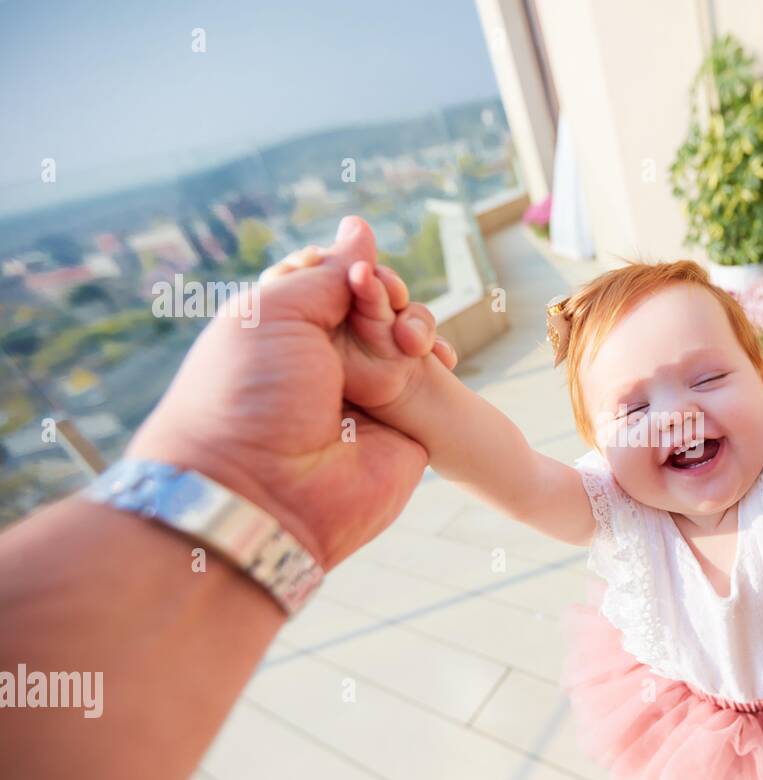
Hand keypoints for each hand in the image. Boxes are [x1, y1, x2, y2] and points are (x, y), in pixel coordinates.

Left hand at [126, 216, 453, 570]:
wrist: (266, 494)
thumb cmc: (251, 396)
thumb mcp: (276, 313)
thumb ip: (327, 273)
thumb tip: (360, 229)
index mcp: (279, 327)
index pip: (328, 276)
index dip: (348, 266)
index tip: (358, 273)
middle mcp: (321, 357)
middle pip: (372, 300)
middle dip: (386, 291)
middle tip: (384, 298)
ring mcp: (363, 390)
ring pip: (404, 332)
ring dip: (413, 321)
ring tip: (405, 341)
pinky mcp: (402, 422)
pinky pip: (431, 376)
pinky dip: (440, 357)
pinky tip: (439, 357)